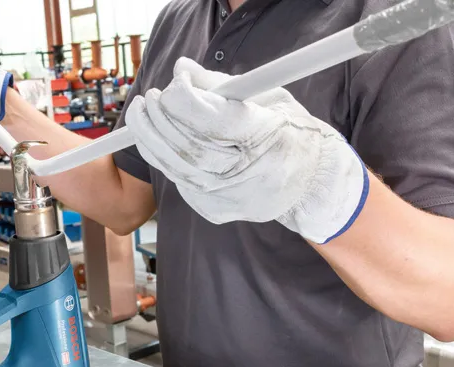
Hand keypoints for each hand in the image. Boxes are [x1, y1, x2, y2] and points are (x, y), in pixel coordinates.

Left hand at [126, 58, 368, 243]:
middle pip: (188, 145)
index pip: (213, 119)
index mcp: (267, 139)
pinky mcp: (216, 212)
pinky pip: (181, 182)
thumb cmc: (292, 134)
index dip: (186, 96)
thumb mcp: (269, 98)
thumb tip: (182, 68)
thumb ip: (222, 85)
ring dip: (152, 138)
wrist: (311, 185)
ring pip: (177, 167)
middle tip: (151, 96)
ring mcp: (230, 198)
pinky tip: (160, 140)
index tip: (177, 78)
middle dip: (161, 117)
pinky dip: (165, 159)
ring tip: (142, 114)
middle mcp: (248, 174)